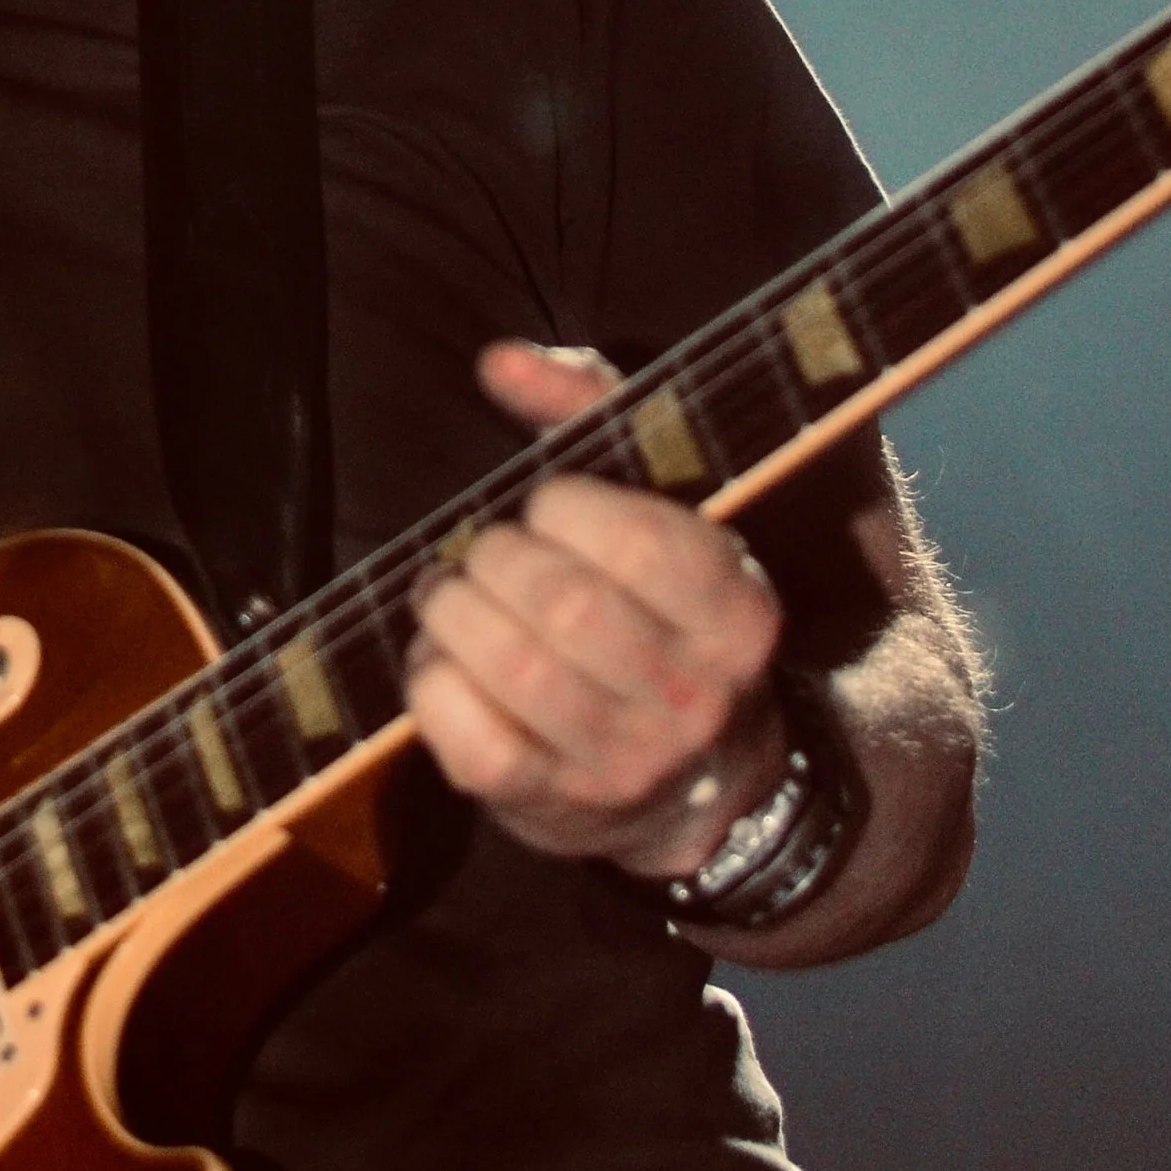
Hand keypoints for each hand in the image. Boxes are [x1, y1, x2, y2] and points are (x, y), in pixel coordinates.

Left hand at [404, 340, 787, 876]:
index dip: (567, 509)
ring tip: (447, 594)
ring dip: (453, 612)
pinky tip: (440, 659)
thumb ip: (590, 411)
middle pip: (566, 607)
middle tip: (482, 553)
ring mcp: (625, 763)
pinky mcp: (554, 808)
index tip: (546, 508)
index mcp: (737, 614)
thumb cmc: (658, 611)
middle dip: (496, 559)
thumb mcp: (659, 506)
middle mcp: (694, 697)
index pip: (644, 545)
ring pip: (514, 670)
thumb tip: (499, 361)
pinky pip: (473, 743)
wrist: (697, 787)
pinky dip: (432, 684)